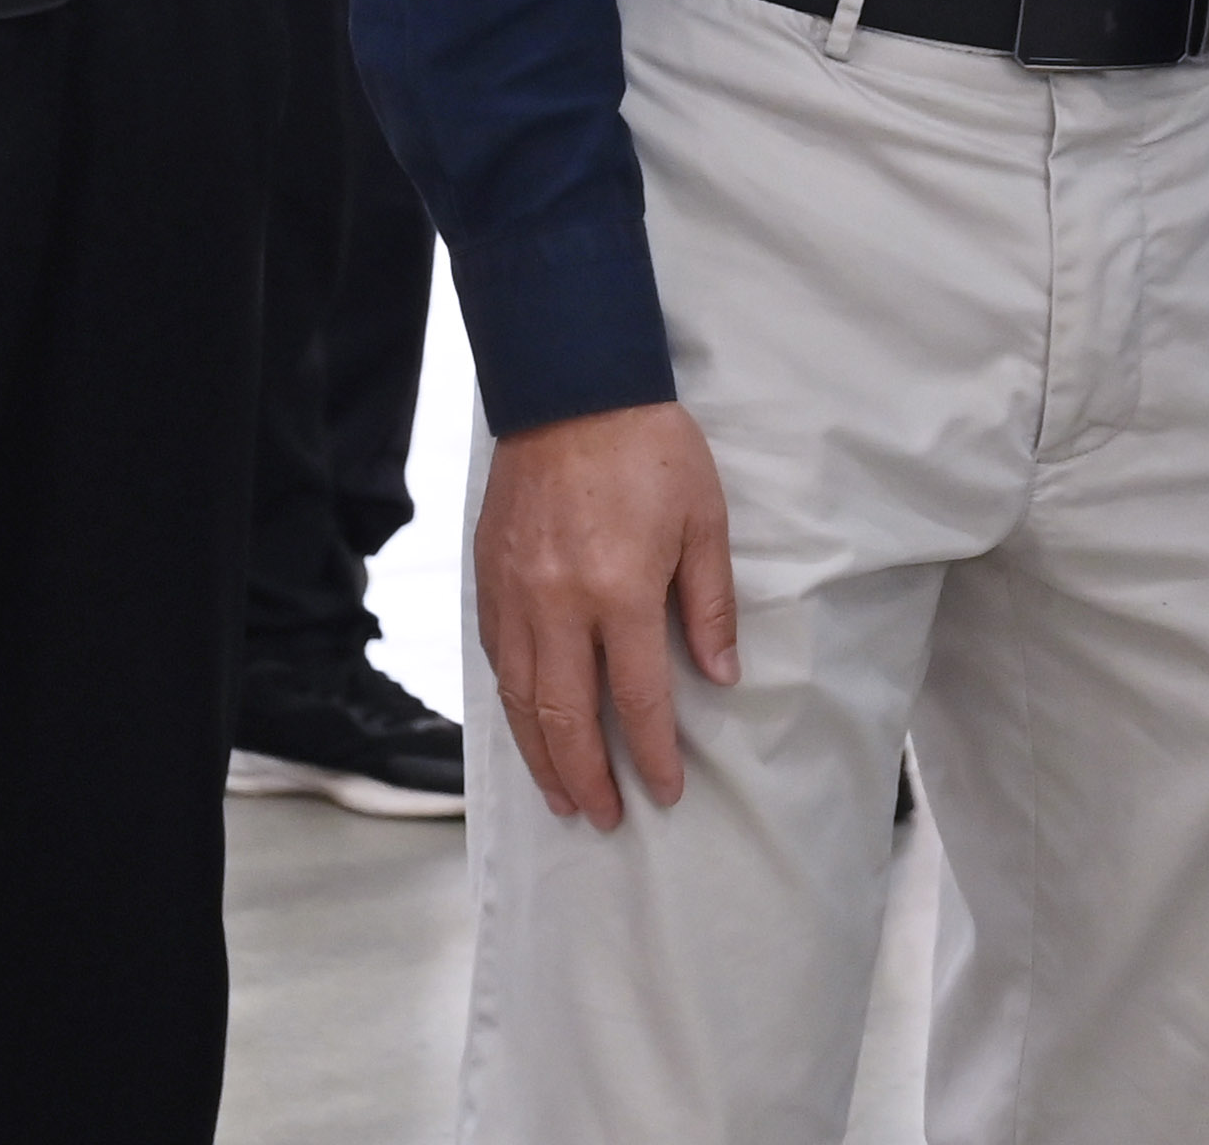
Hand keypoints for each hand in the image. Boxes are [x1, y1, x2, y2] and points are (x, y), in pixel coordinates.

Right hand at [478, 399, 738, 827]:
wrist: (570, 390)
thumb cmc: (649, 451)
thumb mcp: (704, 520)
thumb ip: (709, 604)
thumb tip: (721, 676)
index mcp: (620, 592)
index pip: (635, 699)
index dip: (652, 754)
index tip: (665, 790)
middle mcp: (558, 605)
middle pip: (566, 716)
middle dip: (586, 777)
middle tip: (604, 818)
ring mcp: (514, 594)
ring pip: (520, 699)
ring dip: (541, 756)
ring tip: (561, 796)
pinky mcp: (487, 578)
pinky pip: (495, 661)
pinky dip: (511, 707)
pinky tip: (526, 728)